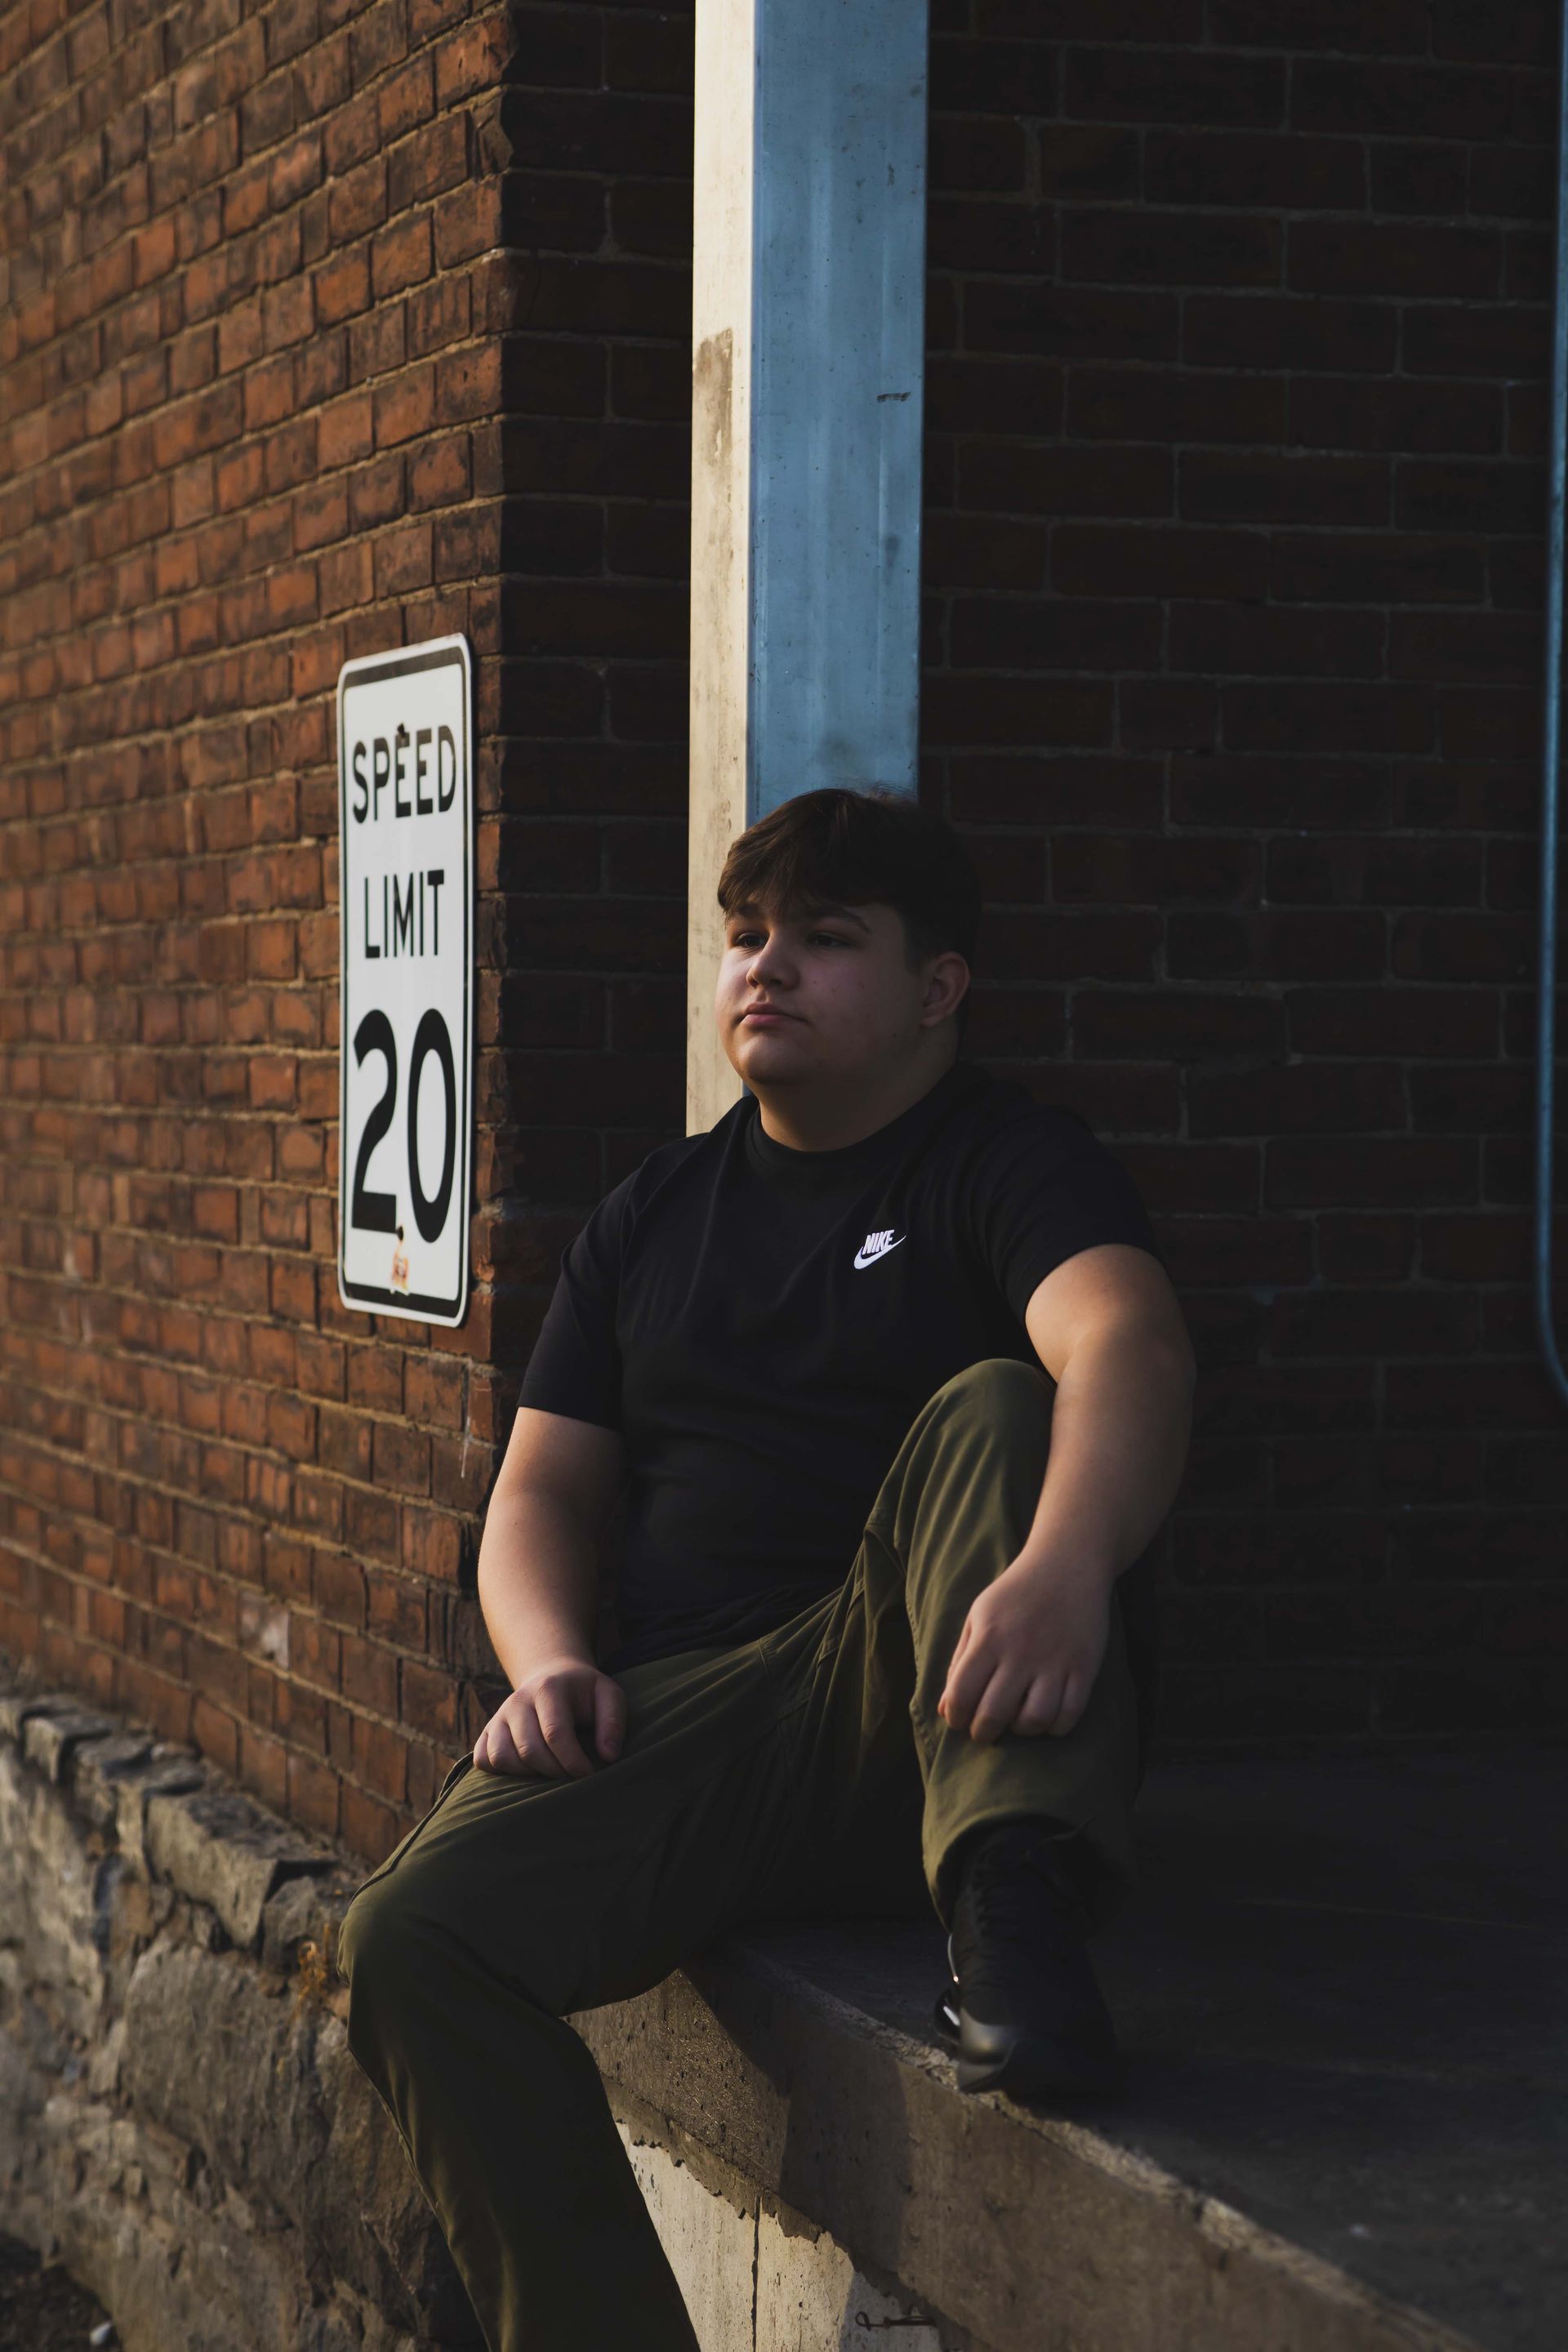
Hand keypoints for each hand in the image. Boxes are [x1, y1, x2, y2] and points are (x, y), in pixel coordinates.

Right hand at [472, 1655, 625, 1778]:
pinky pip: (483, 1760)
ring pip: (502, 1758)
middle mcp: (517, 1701)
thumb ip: (613, 1722)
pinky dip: (501, 1773)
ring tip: (550, 1771)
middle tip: (572, 1775)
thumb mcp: (609, 1696)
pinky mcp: (487, 1731)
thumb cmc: (584, 1692)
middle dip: (555, 1771)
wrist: (551, 1676)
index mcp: (548, 1689)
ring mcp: (498, 1716)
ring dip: (528, 1775)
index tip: (588, 1774)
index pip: (555, 1733)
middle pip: (529, 1750)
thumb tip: (608, 1756)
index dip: (573, 1761)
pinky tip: (527, 1770)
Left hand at [937, 1555, 1111, 1743]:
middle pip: (994, 1714)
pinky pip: (1070, 1714)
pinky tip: (1047, 1717)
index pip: (961, 1694)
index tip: (959, 1721)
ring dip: (1022, 1731)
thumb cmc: (1016, 1592)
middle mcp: (1020, 1652)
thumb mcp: (978, 1616)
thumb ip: (960, 1662)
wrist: (1068, 1563)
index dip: (956, 1717)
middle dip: (983, 1733)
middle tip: (984, 1732)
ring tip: (1017, 1721)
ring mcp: (1055, 1661)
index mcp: (988, 1638)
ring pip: (1034, 1720)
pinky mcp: (1084, 1666)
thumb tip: (945, 1710)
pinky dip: (1055, 1726)